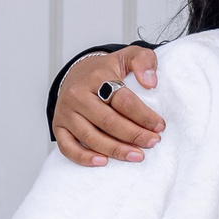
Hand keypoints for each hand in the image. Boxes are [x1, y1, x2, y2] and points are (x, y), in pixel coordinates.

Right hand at [52, 48, 164, 165]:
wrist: (77, 74)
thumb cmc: (106, 70)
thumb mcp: (128, 56)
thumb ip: (144, 61)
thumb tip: (151, 83)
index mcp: (97, 76)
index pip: (123, 101)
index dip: (144, 116)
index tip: (159, 126)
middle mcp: (78, 95)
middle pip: (109, 121)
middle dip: (134, 135)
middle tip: (153, 142)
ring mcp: (66, 112)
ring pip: (91, 137)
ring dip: (116, 150)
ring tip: (137, 156)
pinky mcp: (58, 126)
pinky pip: (68, 147)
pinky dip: (84, 158)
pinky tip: (103, 162)